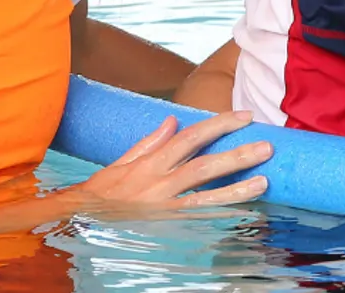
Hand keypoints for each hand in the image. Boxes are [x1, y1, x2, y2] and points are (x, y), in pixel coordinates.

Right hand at [70, 110, 272, 215]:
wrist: (77, 221)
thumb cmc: (99, 194)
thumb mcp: (120, 163)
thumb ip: (149, 142)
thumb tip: (173, 121)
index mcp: (150, 162)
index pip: (191, 137)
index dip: (220, 125)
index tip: (245, 116)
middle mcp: (158, 183)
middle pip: (204, 165)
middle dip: (237, 154)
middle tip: (267, 147)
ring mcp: (162, 207)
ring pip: (205, 196)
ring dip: (236, 189)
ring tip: (264, 182)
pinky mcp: (163, 228)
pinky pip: (195, 222)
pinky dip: (218, 217)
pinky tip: (241, 214)